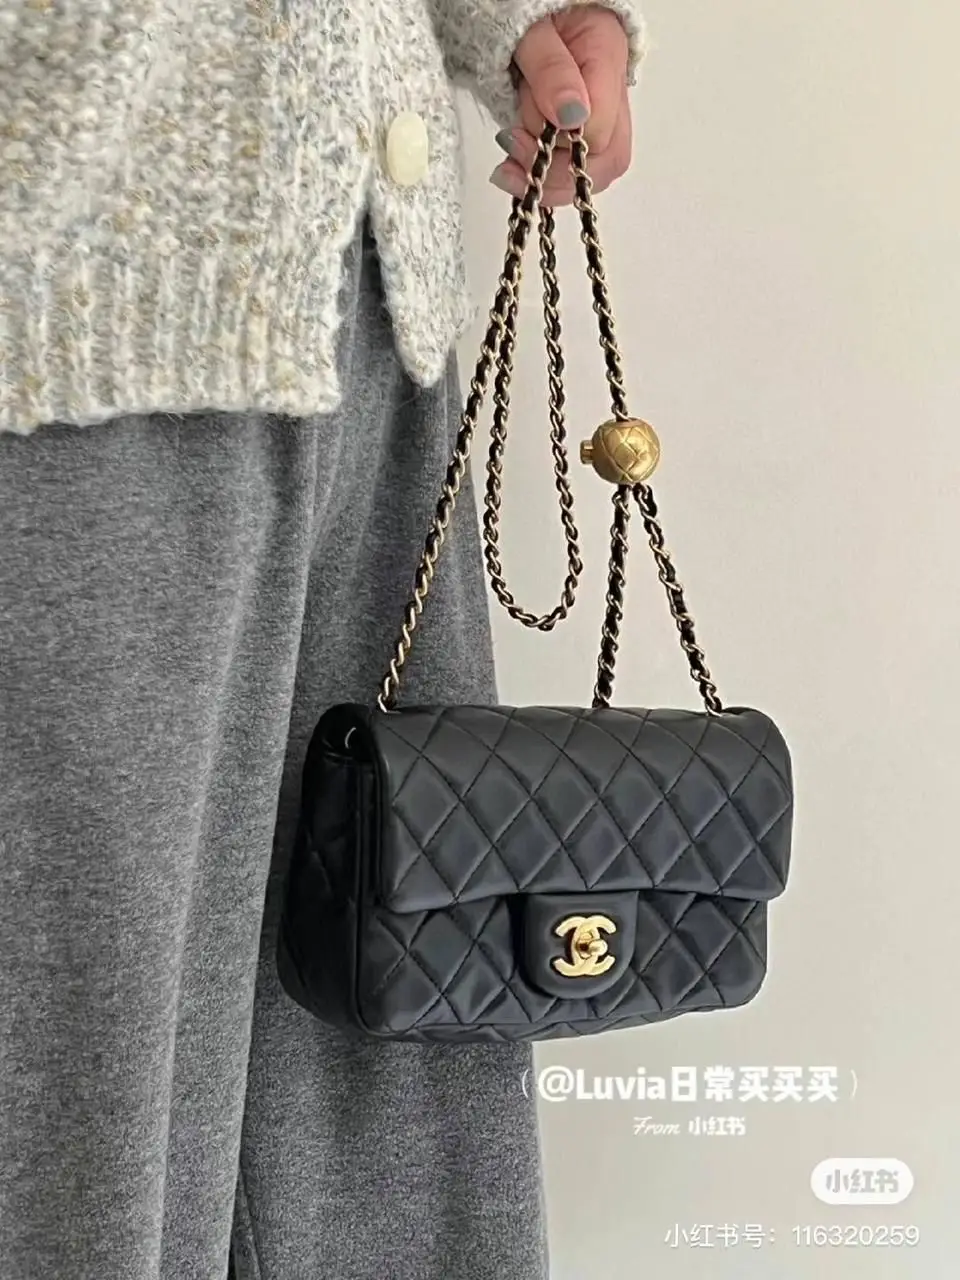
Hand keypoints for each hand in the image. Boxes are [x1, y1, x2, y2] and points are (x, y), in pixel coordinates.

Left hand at [490, 5, 631, 206]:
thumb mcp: (529, 30)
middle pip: (607, 159)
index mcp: (607, 54)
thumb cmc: (521, 9)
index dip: (563, 144)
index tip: (517, 134)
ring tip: (506, 164)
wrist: (511, 7)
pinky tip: (514, 168)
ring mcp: (595, 115)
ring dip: (546, 179)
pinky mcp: (576, 132)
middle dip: (557, 173)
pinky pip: (570, 168)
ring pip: (591, 171)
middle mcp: (610, 91)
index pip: (600, 127)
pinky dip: (541, 175)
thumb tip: (572, 117)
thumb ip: (550, 70)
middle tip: (512, 158)